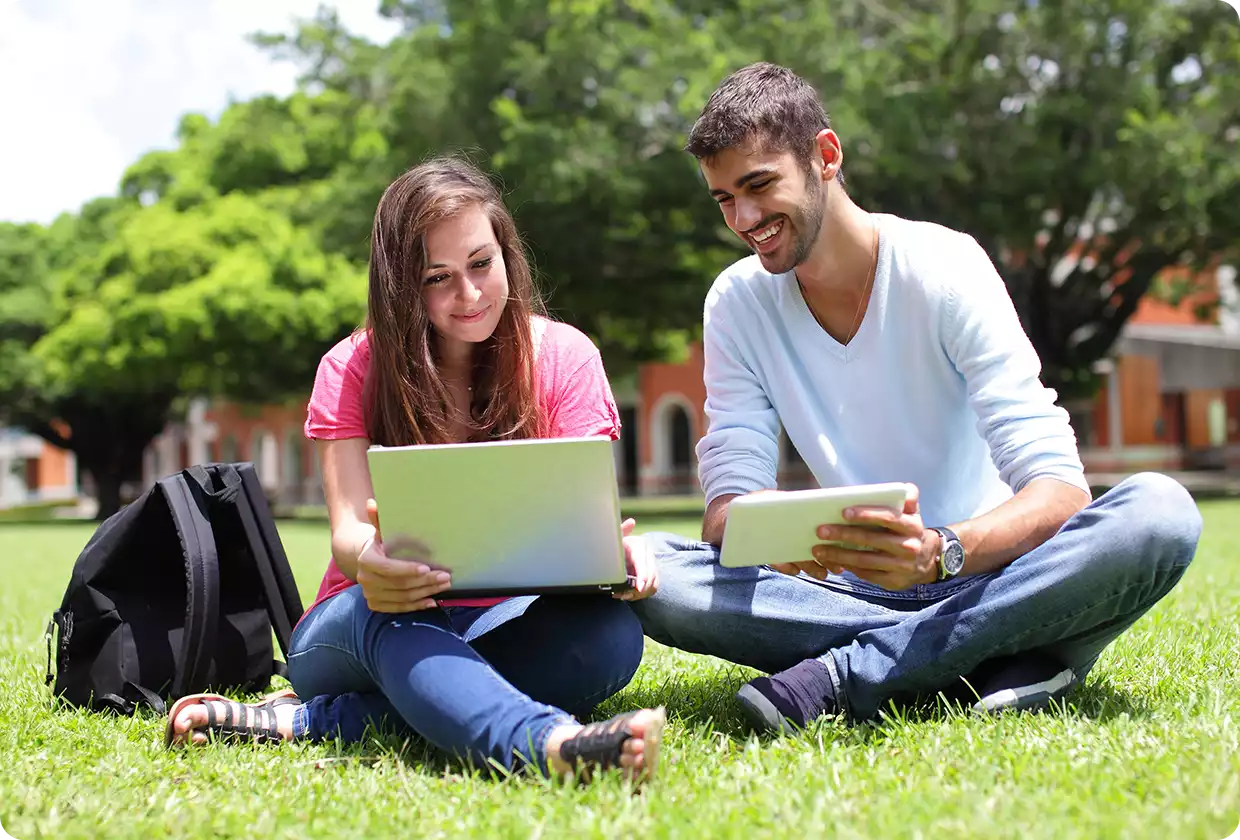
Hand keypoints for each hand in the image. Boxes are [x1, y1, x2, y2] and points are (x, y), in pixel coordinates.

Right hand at [355, 499, 451, 611]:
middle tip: (446, 576)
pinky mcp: (377, 604)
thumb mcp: (381, 530)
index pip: (388, 568)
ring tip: (444, 584)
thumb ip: (379, 519)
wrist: (367, 559)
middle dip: (425, 581)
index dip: (407, 569)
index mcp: (366, 560)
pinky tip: (432, 600)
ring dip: (426, 592)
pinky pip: (400, 608)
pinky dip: (417, 606)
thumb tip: (372, 503)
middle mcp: (365, 580)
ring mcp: (370, 594)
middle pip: (400, 584)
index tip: (427, 568)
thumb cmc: (381, 542)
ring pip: (403, 597)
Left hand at [614, 518, 658, 600]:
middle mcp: (649, 555)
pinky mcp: (652, 575)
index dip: (643, 576)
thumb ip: (621, 530)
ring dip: (639, 593)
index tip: (639, 587)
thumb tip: (631, 522)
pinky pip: (652, 588)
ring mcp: (652, 566)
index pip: (644, 564)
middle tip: (623, 595)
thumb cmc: (616, 542)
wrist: (620, 546)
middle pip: (651, 577)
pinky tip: (628, 595)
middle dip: (639, 590)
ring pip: (653, 584)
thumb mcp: (616, 536)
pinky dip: (641, 594)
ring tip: (623, 595)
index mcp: (640, 545)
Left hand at [771, 484, 939, 590]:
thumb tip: (904, 489)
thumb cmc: (907, 529)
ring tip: (818, 549)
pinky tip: (832, 561)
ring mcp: (901, 566)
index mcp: (912, 525)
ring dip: (838, 555)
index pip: (888, 517)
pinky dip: (847, 567)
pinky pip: (866, 574)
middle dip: (843, 534)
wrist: (926, 560)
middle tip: (820, 530)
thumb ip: (907, 496)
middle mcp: (909, 546)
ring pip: (864, 560)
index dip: (866, 514)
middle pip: (871, 539)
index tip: (843, 512)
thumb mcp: (912, 512)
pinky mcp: (893, 582)